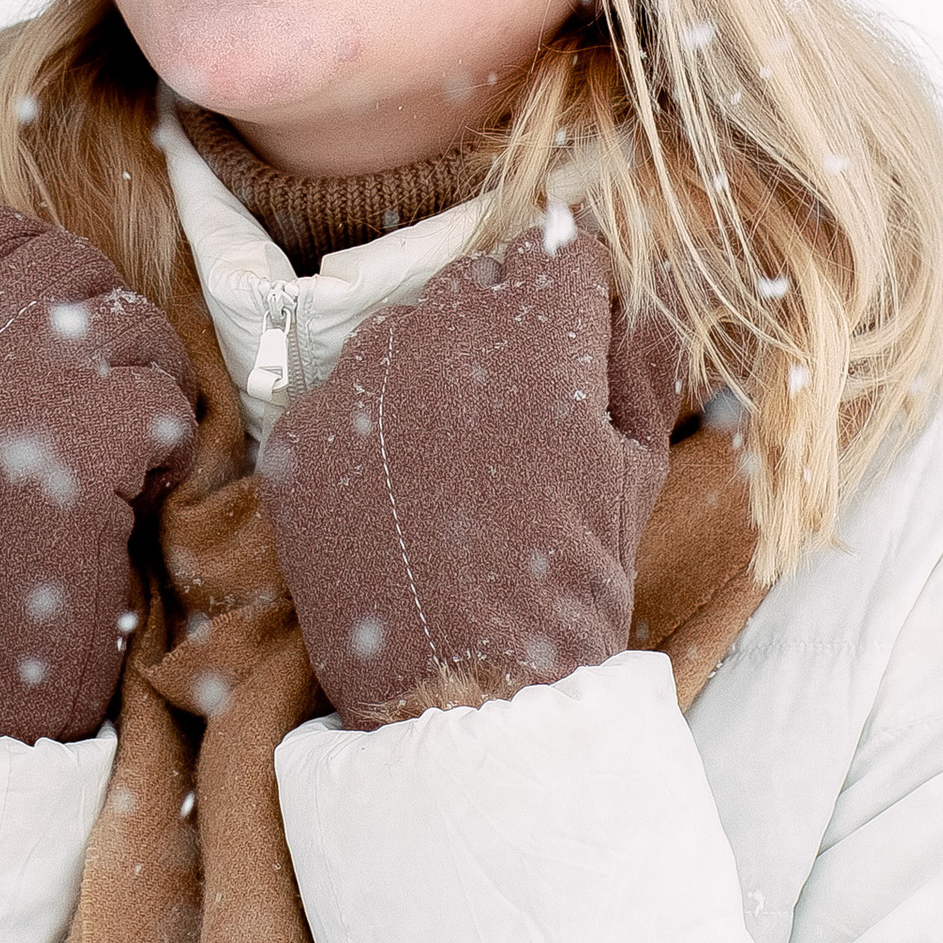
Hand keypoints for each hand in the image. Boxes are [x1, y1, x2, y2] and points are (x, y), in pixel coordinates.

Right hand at [0, 202, 197, 742]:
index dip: (47, 268)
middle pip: (74, 265)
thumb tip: (34, 242)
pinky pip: (172, 399)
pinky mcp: (86, 435)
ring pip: (137, 325)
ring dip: (145, 391)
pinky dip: (169, 454)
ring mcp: (13, 384)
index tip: (59, 343)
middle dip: (109, 330)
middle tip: (98, 412)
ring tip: (109, 462)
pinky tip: (127, 502)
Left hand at [256, 220, 678, 726]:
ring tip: (453, 460)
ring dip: (432, 367)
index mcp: (539, 340)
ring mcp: (360, 380)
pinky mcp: (301, 431)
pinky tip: (397, 490)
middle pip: (476, 284)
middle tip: (514, 408)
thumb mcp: (636, 473)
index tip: (574, 335)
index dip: (572, 294)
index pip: (556, 252)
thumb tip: (642, 300)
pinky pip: (343, 392)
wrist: (460, 690)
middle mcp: (440, 338)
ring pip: (403, 330)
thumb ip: (641, 366)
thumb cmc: (567, 582)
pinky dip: (371, 425)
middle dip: (502, 327)